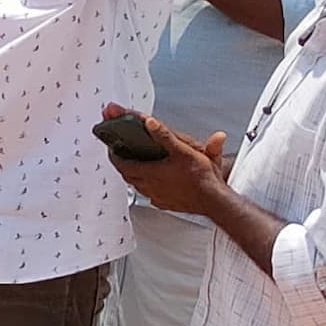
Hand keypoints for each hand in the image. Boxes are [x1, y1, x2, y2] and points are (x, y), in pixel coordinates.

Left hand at [103, 106, 231, 215]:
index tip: (111, 147)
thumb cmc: (202, 178)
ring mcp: (157, 196)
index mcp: (151, 172)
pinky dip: (148, 186)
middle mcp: (150, 186)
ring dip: (134, 174)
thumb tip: (150, 122)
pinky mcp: (166, 203)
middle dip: (122, 162)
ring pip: (137, 185)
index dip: (114, 154)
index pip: (122, 163)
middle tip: (121, 154)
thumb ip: (165, 135)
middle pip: (127, 174)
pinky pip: (150, 195)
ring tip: (136, 165)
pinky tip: (154, 182)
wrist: (214, 200)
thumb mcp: (184, 150)